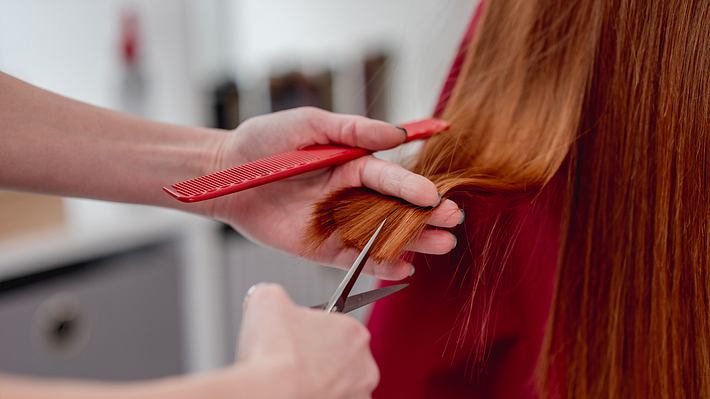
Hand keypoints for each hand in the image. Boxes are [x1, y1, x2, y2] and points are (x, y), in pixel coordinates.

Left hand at [209, 107, 462, 279]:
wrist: (224, 175)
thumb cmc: (264, 143)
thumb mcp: (309, 124)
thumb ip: (352, 130)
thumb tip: (397, 135)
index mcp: (352, 164)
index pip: (390, 178)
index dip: (412, 187)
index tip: (435, 196)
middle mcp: (351, 195)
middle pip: (395, 209)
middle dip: (425, 216)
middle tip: (451, 223)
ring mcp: (339, 223)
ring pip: (382, 236)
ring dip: (413, 242)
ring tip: (441, 246)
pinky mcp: (322, 248)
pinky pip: (355, 260)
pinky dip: (380, 265)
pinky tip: (404, 267)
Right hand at [237, 284, 377, 398]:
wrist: (271, 392)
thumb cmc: (274, 352)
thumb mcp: (267, 299)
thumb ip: (275, 292)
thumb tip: (270, 295)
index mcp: (354, 331)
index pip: (334, 326)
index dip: (311, 331)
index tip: (296, 338)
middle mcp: (364, 365)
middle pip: (340, 356)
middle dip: (319, 357)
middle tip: (293, 359)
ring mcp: (358, 394)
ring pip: (338, 383)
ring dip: (321, 380)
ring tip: (294, 379)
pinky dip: (317, 396)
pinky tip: (299, 392)